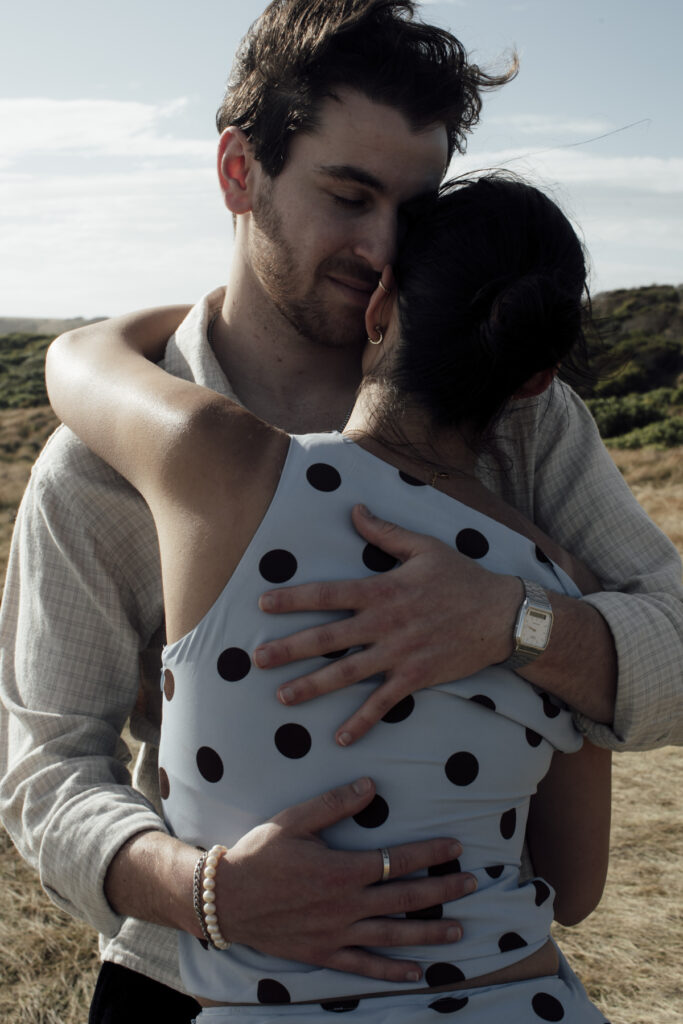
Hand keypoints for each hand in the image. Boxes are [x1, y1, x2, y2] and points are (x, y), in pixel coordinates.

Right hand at [217, 777, 475, 981]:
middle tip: (472, 884)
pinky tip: (416, 972)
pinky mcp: (324, 954)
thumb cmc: (260, 854)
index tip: (455, 847)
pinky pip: (364, 965)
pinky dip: (392, 971)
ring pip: (393, 935)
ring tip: (458, 930)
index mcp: (343, 870)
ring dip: (428, 932)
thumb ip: (335, 804)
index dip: (430, 852)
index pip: (398, 859)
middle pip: (406, 898)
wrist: (226, 898)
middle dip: (443, 890)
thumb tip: (371, 786)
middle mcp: (347, 905)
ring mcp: (337, 934)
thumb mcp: (295, 819)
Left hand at [254, 505, 519, 744]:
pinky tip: (340, 736)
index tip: (262, 604)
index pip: (329, 594)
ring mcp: (400, 654)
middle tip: (256, 659)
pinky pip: (384, 703)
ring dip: (313, 686)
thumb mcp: (424, 547)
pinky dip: (362, 720)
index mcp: (383, 590)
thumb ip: (385, 532)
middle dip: (289, 649)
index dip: (294, 599)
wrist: (502, 616)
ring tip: (282, 698)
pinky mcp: (416, 678)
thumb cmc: (462, 578)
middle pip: (328, 638)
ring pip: (347, 673)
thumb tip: (354, 509)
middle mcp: (385, 623)